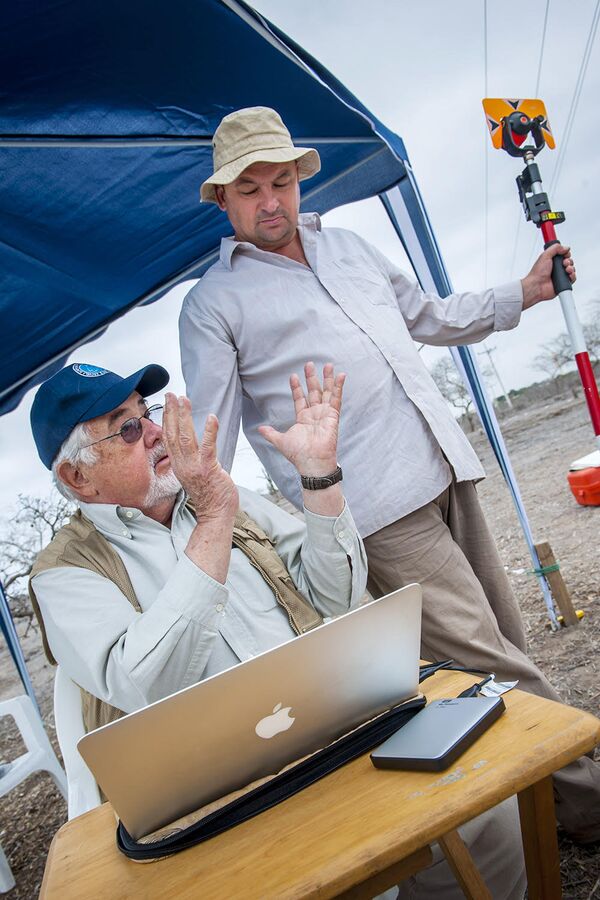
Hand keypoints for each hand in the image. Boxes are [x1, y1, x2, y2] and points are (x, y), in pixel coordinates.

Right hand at [162, 393, 237, 521]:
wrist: (216, 514)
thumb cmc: (210, 494)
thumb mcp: (194, 474)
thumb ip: (191, 460)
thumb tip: (193, 447)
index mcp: (178, 464)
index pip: (168, 438)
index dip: (167, 419)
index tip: (167, 403)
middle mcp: (182, 464)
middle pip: (173, 434)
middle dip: (172, 412)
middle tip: (171, 394)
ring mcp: (194, 467)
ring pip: (186, 437)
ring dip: (185, 416)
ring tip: (185, 399)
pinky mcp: (208, 469)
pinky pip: (208, 447)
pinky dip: (209, 431)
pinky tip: (211, 417)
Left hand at [258, 362, 344, 476]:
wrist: (311, 463)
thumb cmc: (298, 454)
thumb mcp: (280, 441)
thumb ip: (271, 433)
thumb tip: (259, 429)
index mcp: (303, 418)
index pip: (300, 399)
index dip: (296, 388)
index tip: (293, 376)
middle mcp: (314, 414)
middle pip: (314, 392)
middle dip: (312, 378)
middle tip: (309, 364)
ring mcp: (325, 414)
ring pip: (326, 392)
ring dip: (327, 379)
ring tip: (327, 365)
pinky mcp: (333, 416)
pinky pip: (336, 398)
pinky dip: (339, 387)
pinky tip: (341, 375)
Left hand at [521, 244, 575, 308]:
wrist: (537, 286)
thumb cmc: (537, 273)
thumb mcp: (545, 255)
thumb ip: (555, 248)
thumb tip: (566, 248)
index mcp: (551, 261)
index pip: (563, 255)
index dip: (566, 254)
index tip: (565, 254)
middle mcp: (556, 268)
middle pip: (569, 261)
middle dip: (569, 261)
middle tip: (564, 263)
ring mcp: (560, 276)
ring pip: (571, 269)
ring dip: (571, 268)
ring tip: (566, 269)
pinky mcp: (563, 283)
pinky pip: (572, 279)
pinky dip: (572, 276)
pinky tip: (569, 275)